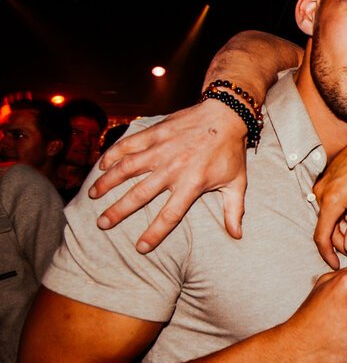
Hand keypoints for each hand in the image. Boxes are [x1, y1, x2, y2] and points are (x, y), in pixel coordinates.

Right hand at [90, 99, 249, 252]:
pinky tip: (101, 165)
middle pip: (140, 195)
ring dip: (108, 183)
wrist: (226, 114)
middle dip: (118, 211)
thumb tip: (236, 235)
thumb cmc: (231, 151)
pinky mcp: (155, 133)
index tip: (140, 248)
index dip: (155, 233)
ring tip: (93, 196)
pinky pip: (129, 145)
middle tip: (101, 224)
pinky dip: (113, 154)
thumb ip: (233, 210)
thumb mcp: (237, 182)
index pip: (170, 215)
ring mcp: (161, 149)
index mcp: (193, 183)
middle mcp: (173, 168)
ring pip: (127, 169)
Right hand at [313, 129, 346, 268]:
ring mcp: (323, 186)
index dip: (327, 254)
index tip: (335, 264)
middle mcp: (322, 193)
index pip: (322, 236)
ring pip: (330, 217)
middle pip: (327, 228)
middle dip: (342, 242)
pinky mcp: (328, 181)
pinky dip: (343, 214)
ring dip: (344, 228)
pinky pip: (332, 204)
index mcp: (331, 200)